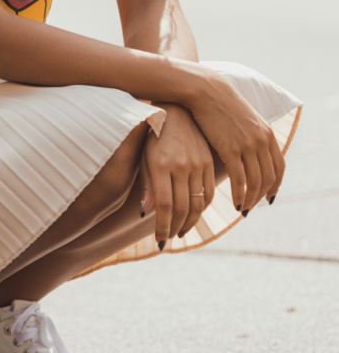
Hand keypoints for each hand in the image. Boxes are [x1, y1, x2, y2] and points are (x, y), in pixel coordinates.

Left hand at [140, 104, 214, 247]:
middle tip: (170, 238)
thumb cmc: (153, 136)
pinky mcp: (209, 162)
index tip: (159, 241)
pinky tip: (194, 214)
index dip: (162, 227)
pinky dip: (203, 208)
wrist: (176, 111)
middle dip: (176, 228)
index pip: (163, 206)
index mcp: (161, 165)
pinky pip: (209, 192)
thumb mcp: (144, 157)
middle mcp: (181, 166)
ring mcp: (198, 164)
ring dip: (190, 223)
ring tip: (181, 230)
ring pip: (199, 204)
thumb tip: (146, 214)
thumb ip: (146, 185)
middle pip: (183, 209)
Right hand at [186, 69, 284, 214]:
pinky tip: (235, 203)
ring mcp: (248, 145)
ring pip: (256, 181)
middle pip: (269, 178)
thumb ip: (253, 135)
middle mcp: (262, 141)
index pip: (279, 167)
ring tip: (242, 208)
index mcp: (267, 134)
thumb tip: (252, 152)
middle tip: (251, 207)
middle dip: (261, 196)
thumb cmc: (221, 105)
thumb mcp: (245, 119)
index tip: (268, 198)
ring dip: (251, 199)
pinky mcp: (231, 148)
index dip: (276, 185)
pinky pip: (240, 179)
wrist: (206, 91)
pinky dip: (240, 194)